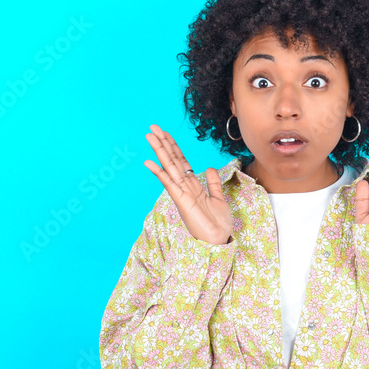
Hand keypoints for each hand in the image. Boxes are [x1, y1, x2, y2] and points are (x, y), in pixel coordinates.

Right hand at [143, 124, 233, 245]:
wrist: (218, 240)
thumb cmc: (218, 224)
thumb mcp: (219, 199)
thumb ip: (213, 183)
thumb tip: (210, 168)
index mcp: (192, 186)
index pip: (182, 161)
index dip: (174, 146)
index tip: (165, 132)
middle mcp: (184, 187)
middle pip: (172, 160)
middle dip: (163, 143)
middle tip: (152, 127)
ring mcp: (181, 193)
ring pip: (169, 167)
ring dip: (159, 151)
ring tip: (149, 137)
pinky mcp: (181, 201)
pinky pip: (169, 184)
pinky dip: (159, 173)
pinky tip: (149, 162)